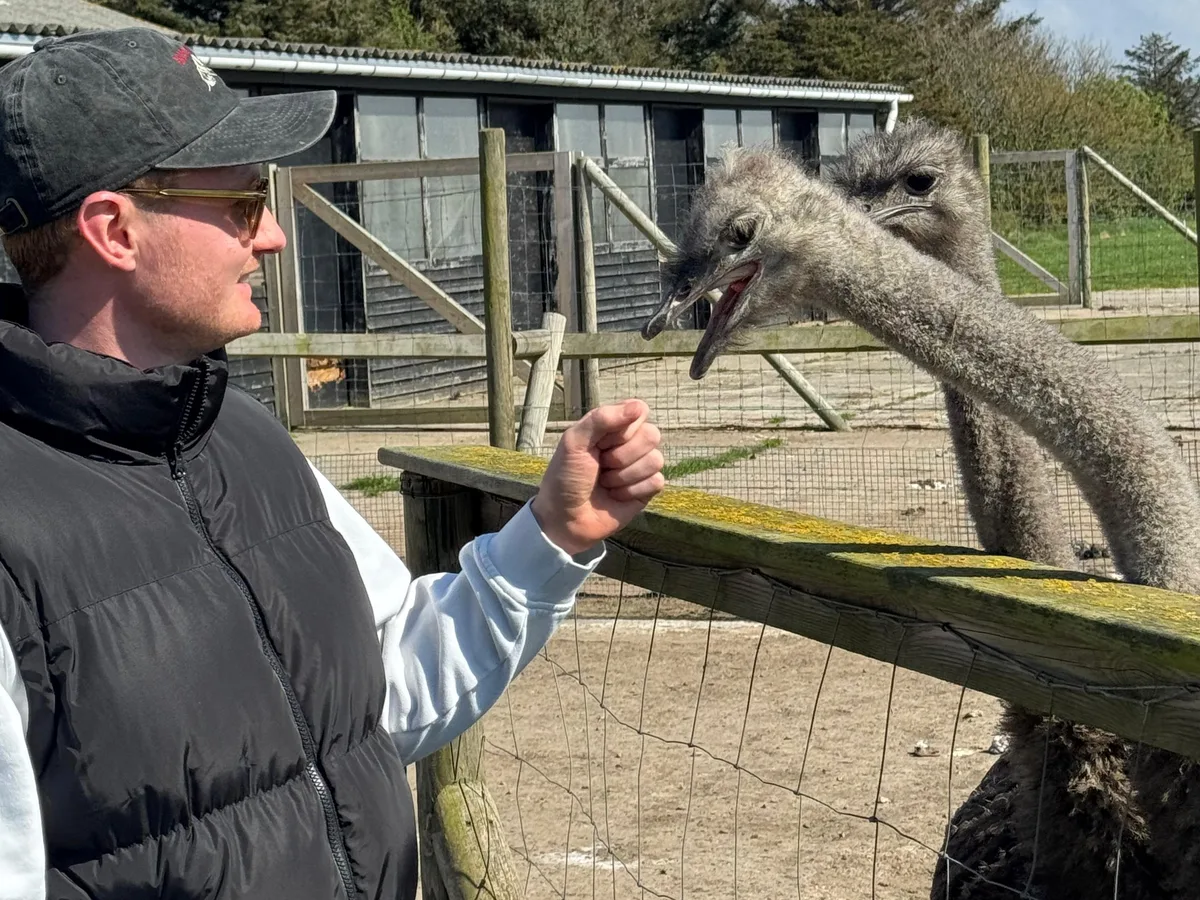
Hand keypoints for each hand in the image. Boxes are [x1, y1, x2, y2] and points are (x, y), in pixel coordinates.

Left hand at [531, 399, 664, 554]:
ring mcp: (640, 467)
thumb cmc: (565, 477)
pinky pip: (656, 481)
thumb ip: (601, 419)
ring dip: (624, 475)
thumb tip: (638, 406)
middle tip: (601, 465)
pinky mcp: (647, 490)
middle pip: (652, 435)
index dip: (623, 429)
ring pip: (655, 460)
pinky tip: (616, 496)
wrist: (565, 518)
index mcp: (613, 426)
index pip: (639, 411)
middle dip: (622, 455)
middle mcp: (630, 443)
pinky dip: (631, 491)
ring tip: (605, 482)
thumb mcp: (574, 442)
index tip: (600, 443)